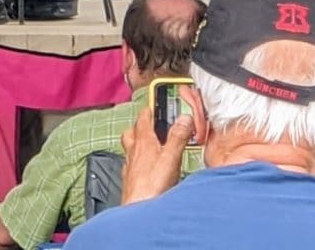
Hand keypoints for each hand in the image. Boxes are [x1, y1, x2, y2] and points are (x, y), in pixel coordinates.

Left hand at [118, 88, 194, 204]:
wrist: (138, 209)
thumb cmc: (152, 186)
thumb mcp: (171, 158)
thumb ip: (177, 137)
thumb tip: (184, 119)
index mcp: (143, 142)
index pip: (142, 119)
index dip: (147, 111)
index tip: (152, 105)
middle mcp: (133, 152)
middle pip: (132, 132)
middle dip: (139, 126)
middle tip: (148, 123)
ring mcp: (130, 167)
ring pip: (130, 148)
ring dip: (137, 143)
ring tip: (147, 144)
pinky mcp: (130, 181)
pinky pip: (131, 165)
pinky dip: (138, 162)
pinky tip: (144, 169)